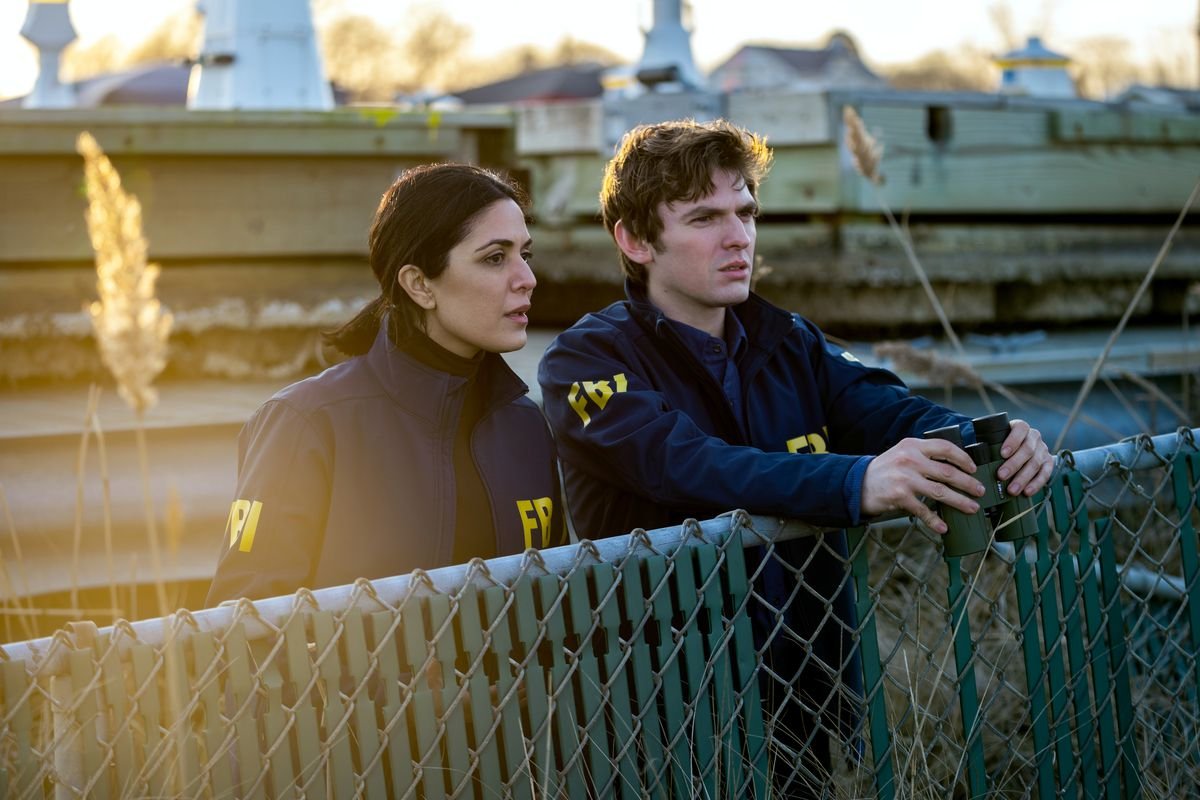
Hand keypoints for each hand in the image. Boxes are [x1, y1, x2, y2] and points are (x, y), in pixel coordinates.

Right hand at [861, 437, 985, 533]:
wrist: (858, 484)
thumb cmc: (885, 470)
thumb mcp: (902, 453)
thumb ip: (923, 455)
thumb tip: (955, 467)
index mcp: (913, 445)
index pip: (945, 447)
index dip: (963, 458)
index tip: (974, 468)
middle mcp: (910, 459)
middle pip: (948, 472)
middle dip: (968, 483)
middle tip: (980, 491)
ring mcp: (905, 478)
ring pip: (941, 491)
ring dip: (960, 501)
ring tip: (972, 508)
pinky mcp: (900, 497)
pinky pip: (923, 510)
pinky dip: (935, 520)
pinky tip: (943, 527)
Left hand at [996, 419, 1052, 495]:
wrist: (1020, 448)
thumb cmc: (1002, 444)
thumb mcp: (997, 439)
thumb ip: (990, 444)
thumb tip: (973, 456)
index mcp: (1021, 427)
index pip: (1020, 429)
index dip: (1012, 441)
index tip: (1002, 454)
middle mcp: (1034, 437)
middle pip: (1027, 450)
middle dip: (1014, 464)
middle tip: (1001, 476)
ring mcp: (1043, 450)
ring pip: (1035, 463)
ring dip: (1023, 478)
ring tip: (1012, 490)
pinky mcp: (1048, 462)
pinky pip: (1045, 473)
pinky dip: (1036, 483)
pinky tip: (1027, 491)